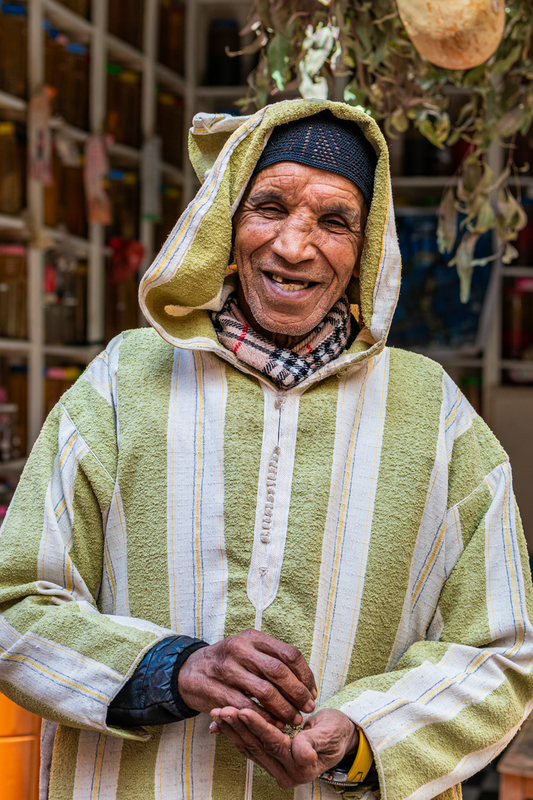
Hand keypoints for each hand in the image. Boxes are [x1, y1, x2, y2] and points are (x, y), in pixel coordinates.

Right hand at [178, 629, 316, 726]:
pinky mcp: (216, 690)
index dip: (305, 675)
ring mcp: (227, 669)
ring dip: (284, 709)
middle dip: (298, 693)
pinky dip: (264, 718)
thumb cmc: (228, 662)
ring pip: (265, 691)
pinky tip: (274, 725)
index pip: (289, 653)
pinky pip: (247, 708)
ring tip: (294, 719)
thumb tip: (306, 683)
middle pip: (279, 671)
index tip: (312, 691)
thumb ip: (273, 659)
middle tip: (307, 708)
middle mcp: (240, 649)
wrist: (189, 671)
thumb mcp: (248, 649)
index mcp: (253, 637)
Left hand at [210, 706, 358, 789]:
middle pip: (256, 746)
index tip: (242, 709)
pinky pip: (249, 746)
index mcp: (300, 768)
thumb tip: (301, 751)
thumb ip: (314, 742)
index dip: (258, 725)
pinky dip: (235, 732)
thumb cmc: (336, 732)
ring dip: (232, 729)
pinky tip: (224, 722)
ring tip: (218, 712)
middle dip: (237, 726)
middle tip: (221, 709)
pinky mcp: (270, 760)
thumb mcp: (330, 734)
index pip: (273, 743)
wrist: (339, 738)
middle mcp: (285, 773)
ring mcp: (276, 768)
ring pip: (249, 747)